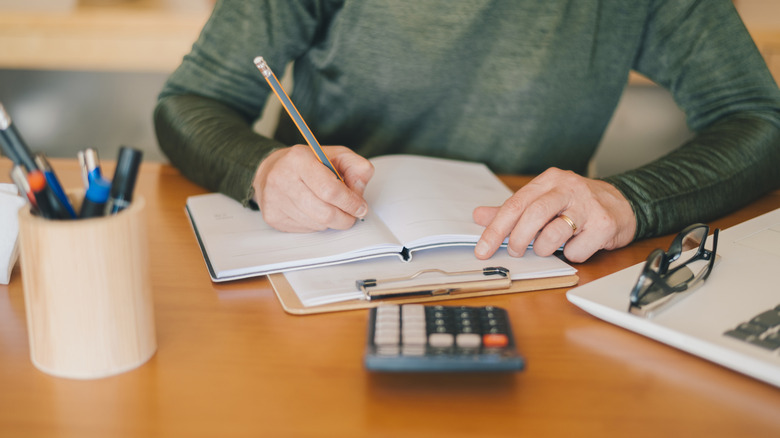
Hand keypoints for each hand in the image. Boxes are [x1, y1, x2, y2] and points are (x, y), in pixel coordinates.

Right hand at [252, 145, 373, 231]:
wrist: (271, 170)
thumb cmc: (307, 163)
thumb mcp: (335, 155)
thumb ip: (356, 167)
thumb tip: (359, 191)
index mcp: (299, 159)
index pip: (330, 190)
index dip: (350, 203)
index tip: (360, 208)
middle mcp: (282, 179)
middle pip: (324, 213)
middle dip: (344, 218)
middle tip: (351, 215)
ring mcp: (275, 200)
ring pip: (317, 224)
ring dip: (331, 221)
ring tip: (330, 207)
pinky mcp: (273, 216)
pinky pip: (306, 230)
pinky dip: (317, 224)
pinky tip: (314, 211)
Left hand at [472, 168, 635, 262]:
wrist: (623, 203)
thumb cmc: (577, 204)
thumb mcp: (543, 200)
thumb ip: (512, 210)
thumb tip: (479, 216)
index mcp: (549, 180)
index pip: (515, 204)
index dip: (495, 229)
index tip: (482, 250)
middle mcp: (568, 188)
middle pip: (533, 215)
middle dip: (518, 240)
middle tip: (514, 251)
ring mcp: (588, 205)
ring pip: (554, 235)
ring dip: (544, 249)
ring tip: (548, 247)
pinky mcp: (604, 224)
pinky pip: (577, 250)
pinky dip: (571, 255)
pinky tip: (576, 245)